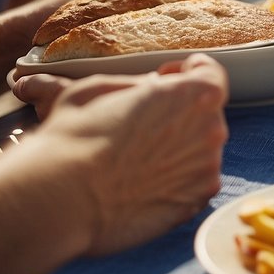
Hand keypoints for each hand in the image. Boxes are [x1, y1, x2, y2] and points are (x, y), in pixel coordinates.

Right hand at [34, 54, 228, 256]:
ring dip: (175, 148)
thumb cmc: (73, 138)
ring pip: (198, 150)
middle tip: (139, 124)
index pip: (211, 73)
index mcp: (195, 94)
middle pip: (203, 114)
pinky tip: (140, 183)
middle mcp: (212, 130)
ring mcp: (207, 168)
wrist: (61, 198)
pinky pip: (193, 182)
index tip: (166, 78)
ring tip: (133, 159)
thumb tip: (153, 85)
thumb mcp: (99, 88)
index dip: (187, 72)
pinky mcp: (197, 201)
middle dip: (177, 113)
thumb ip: (140, 82)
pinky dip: (174, 180)